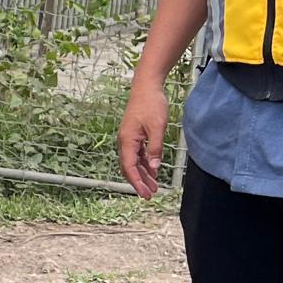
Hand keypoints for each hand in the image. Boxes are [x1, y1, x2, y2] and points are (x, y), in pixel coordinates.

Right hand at [118, 77, 169, 196]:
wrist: (146, 86)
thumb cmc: (151, 104)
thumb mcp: (157, 127)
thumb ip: (155, 148)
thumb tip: (154, 167)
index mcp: (127, 140)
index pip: (129, 167)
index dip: (137, 182)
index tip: (145, 194)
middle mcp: (125, 141)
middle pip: (129, 167)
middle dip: (139, 182)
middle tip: (150, 195)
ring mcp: (129, 138)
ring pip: (134, 162)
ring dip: (143, 174)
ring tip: (154, 186)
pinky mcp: (134, 135)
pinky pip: (137, 154)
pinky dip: (144, 164)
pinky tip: (153, 170)